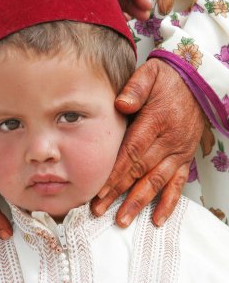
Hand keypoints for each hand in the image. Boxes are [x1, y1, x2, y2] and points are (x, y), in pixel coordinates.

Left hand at [91, 58, 204, 226]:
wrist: (196, 84)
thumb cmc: (167, 80)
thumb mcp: (150, 74)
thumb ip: (135, 88)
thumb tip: (121, 104)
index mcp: (156, 121)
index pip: (132, 151)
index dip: (116, 172)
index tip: (100, 189)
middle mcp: (168, 141)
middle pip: (140, 171)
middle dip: (118, 192)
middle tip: (99, 209)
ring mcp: (178, 152)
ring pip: (157, 182)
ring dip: (139, 202)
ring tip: (122, 220)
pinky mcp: (184, 158)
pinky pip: (177, 184)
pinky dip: (168, 203)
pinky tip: (158, 219)